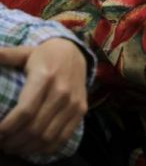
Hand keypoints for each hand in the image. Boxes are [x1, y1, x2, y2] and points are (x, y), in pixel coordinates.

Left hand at [0, 38, 87, 155]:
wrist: (76, 53)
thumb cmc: (45, 56)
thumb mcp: (26, 52)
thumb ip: (7, 55)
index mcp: (45, 77)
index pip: (25, 110)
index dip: (8, 127)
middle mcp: (62, 91)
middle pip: (34, 127)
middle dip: (14, 140)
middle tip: (2, 144)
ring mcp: (73, 102)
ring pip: (48, 135)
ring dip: (28, 147)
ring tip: (14, 147)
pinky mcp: (81, 110)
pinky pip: (63, 136)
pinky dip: (46, 148)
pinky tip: (33, 148)